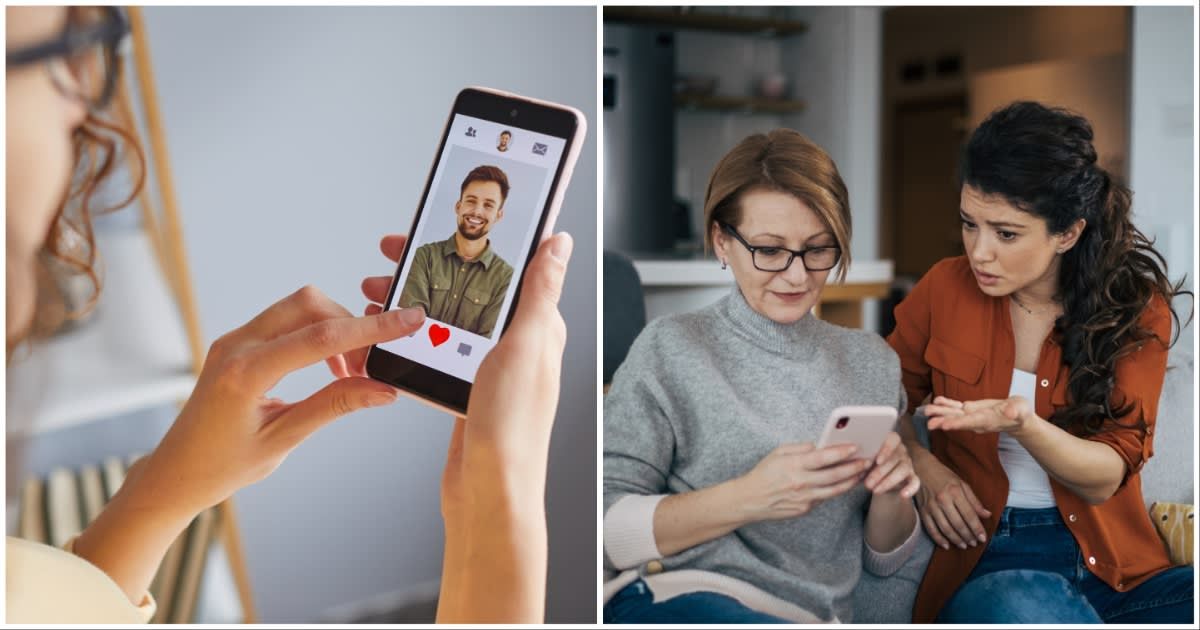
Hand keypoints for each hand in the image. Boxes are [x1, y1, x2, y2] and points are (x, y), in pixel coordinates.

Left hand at [136, 285, 425, 519]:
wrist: (175, 473)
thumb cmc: (222, 466)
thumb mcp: (284, 440)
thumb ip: (334, 406)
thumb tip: (383, 389)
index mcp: (246, 373)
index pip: (321, 337)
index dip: (371, 328)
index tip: (409, 320)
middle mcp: (237, 346)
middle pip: (310, 305)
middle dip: (351, 325)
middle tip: (373, 365)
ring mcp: (235, 340)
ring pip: (300, 307)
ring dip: (334, 330)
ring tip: (352, 373)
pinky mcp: (238, 343)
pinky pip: (286, 322)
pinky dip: (316, 336)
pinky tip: (330, 369)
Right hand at [361, 232, 572, 505]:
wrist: (490, 491)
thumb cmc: (514, 425)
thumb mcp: (527, 345)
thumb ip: (540, 292)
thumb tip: (558, 242)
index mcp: (539, 328)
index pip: (508, 267)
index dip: (474, 240)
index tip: (437, 222)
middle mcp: (518, 345)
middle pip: (470, 288)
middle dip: (428, 268)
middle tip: (390, 254)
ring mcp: (491, 369)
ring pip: (447, 317)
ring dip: (411, 301)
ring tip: (374, 292)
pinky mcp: (468, 391)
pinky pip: (437, 350)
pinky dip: (411, 336)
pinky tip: (387, 331)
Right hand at [737, 442, 869, 522]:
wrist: (750, 500)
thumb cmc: (764, 473)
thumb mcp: (777, 453)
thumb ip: (799, 448)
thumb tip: (820, 445)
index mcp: (794, 465)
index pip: (823, 458)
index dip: (841, 452)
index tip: (855, 447)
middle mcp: (801, 483)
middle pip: (835, 475)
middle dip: (854, 467)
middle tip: (867, 461)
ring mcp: (804, 498)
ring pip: (835, 490)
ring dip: (851, 481)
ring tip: (862, 473)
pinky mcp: (805, 509)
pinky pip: (825, 498)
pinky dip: (836, 490)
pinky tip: (845, 483)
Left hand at [863, 432, 919, 497]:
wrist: (876, 479)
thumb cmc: (867, 464)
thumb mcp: (864, 460)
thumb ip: (862, 458)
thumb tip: (857, 462)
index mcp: (890, 441)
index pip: (893, 439)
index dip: (886, 449)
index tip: (877, 461)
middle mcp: (901, 450)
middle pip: (894, 459)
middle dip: (880, 473)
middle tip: (868, 484)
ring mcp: (908, 463)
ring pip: (903, 470)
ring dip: (889, 481)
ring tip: (875, 491)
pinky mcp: (912, 477)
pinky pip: (915, 482)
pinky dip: (911, 489)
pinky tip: (903, 495)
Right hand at [912, 454, 990, 549]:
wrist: (920, 467)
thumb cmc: (943, 475)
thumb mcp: (961, 483)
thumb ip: (974, 500)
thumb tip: (987, 515)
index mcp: (955, 491)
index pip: (969, 515)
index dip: (977, 528)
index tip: (983, 538)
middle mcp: (943, 499)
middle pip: (958, 524)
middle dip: (968, 536)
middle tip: (974, 544)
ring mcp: (931, 506)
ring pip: (945, 528)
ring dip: (956, 540)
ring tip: (964, 545)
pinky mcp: (922, 510)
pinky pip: (931, 528)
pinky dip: (938, 539)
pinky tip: (946, 545)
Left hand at [924, 395, 1031, 433]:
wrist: (1017, 416)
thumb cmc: (1020, 413)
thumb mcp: (1021, 410)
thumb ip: (1015, 410)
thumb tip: (1010, 411)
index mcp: (987, 421)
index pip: (970, 422)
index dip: (957, 423)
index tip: (944, 425)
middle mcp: (976, 420)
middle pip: (958, 421)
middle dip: (943, 422)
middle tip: (928, 424)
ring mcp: (972, 415)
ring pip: (954, 414)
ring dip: (940, 412)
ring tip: (926, 411)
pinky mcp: (970, 409)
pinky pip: (956, 407)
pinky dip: (947, 403)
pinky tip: (937, 400)